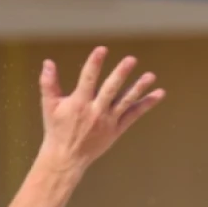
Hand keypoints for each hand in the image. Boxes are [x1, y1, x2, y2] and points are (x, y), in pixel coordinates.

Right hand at [38, 46, 163, 170]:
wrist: (67, 157)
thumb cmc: (57, 129)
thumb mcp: (49, 106)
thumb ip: (49, 83)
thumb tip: (48, 62)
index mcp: (79, 103)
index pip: (88, 79)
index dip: (95, 63)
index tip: (102, 49)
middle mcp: (95, 111)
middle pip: (110, 90)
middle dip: (120, 74)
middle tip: (131, 59)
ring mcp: (108, 121)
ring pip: (126, 102)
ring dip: (139, 88)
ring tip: (151, 76)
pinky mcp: (117, 130)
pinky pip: (134, 115)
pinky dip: (146, 104)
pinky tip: (159, 94)